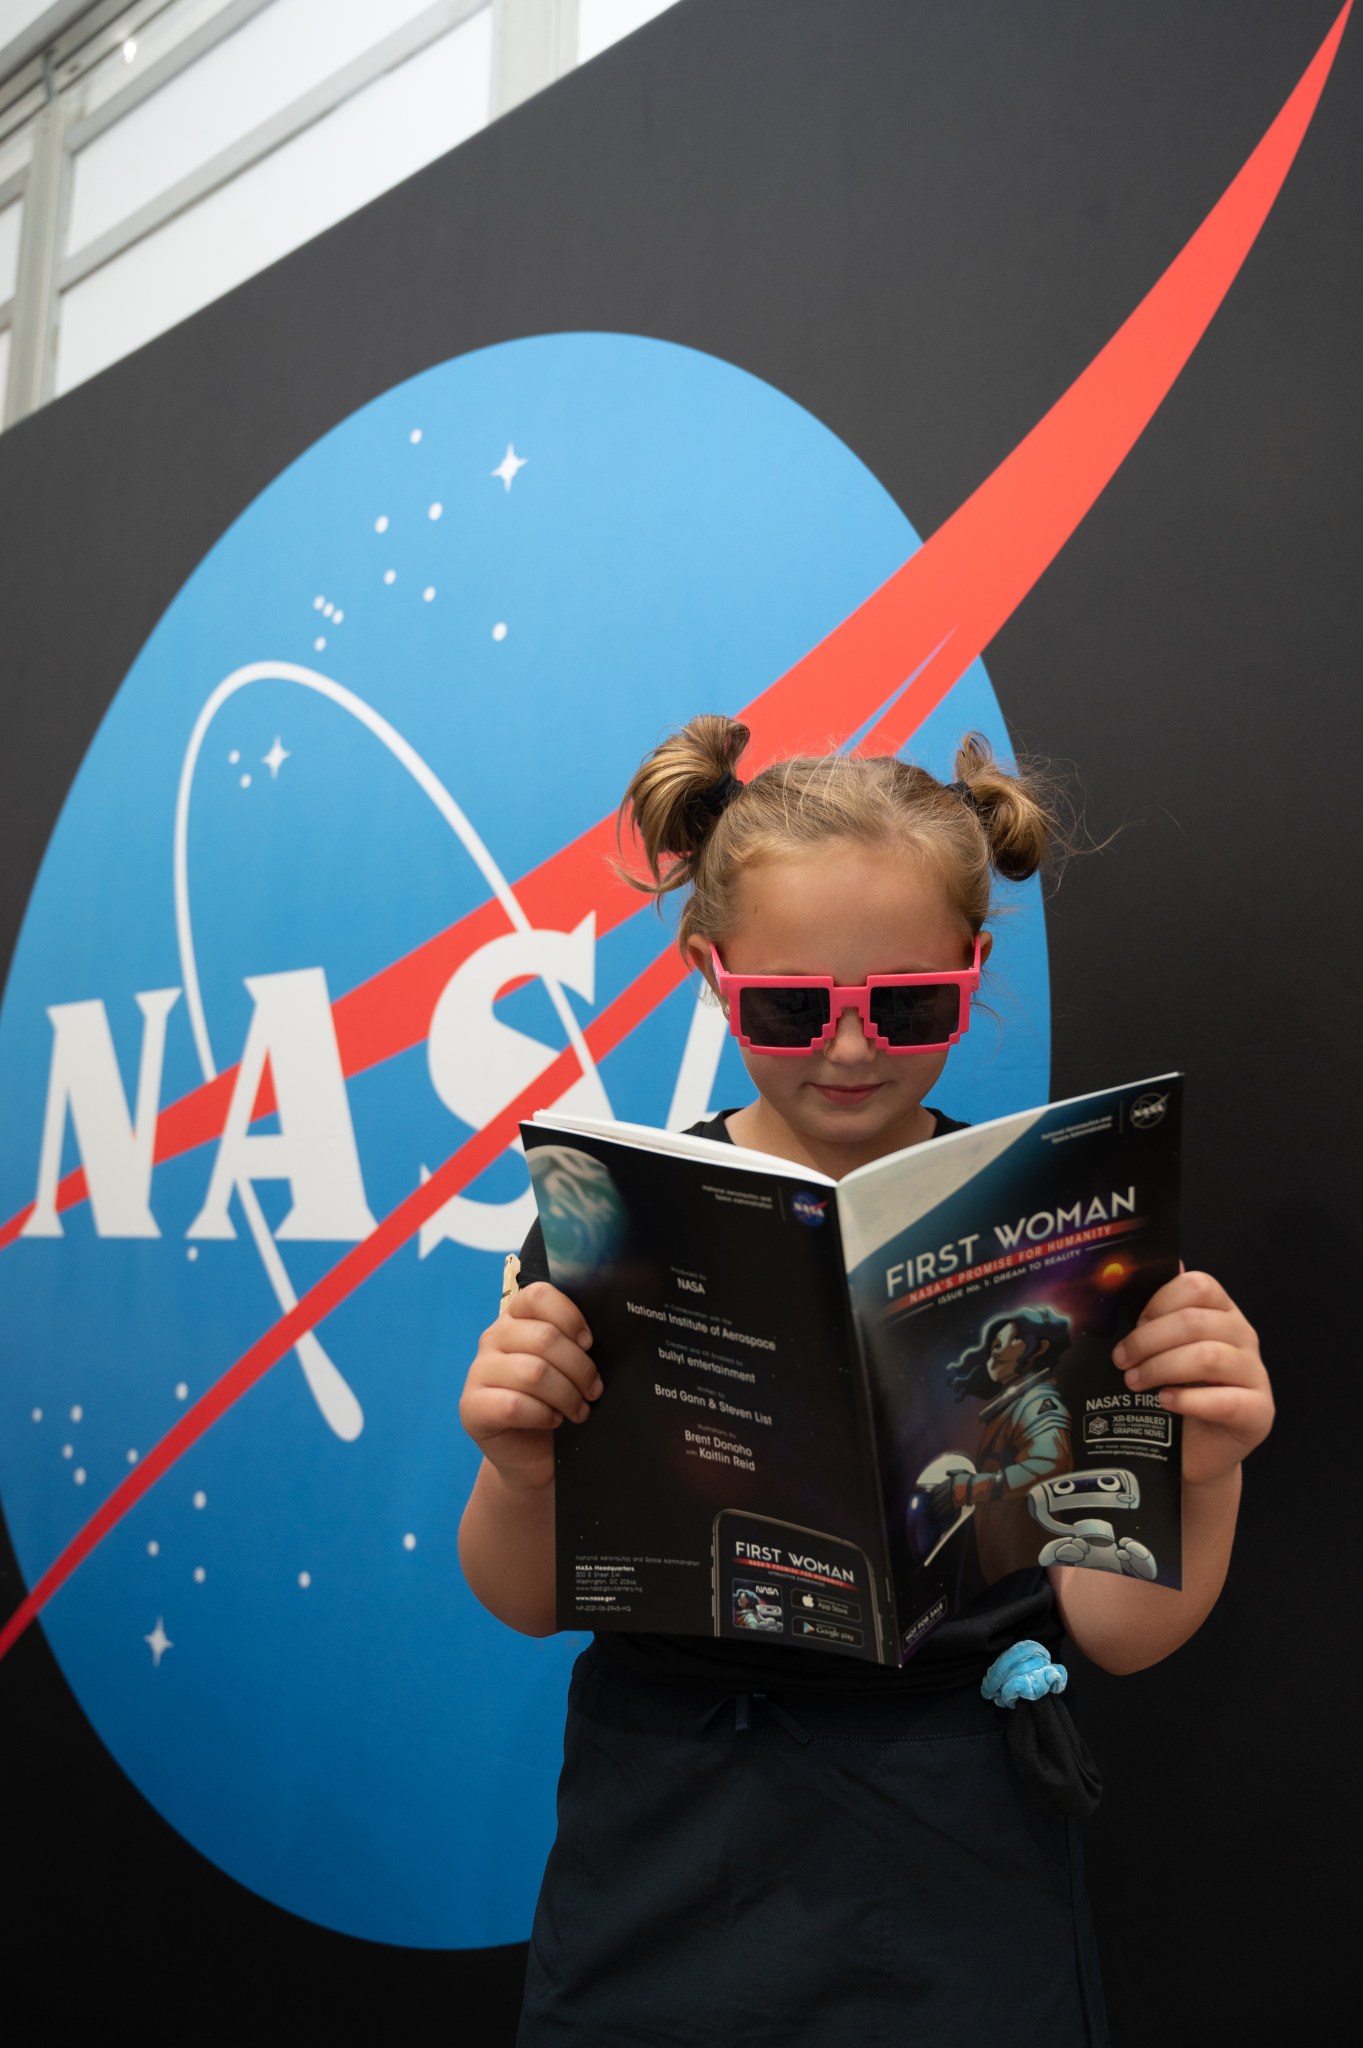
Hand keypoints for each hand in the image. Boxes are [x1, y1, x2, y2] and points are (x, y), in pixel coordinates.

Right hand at [459, 1281, 599, 1491]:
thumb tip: (611, 1329)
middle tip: (594, 1390)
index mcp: (515, 1319)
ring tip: (579, 1410)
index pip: (538, 1296)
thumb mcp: (566, 1366)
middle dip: (580, 1368)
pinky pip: (513, 1405)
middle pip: (544, 1338)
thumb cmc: (555, 1403)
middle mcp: (492, 1339)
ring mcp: (478, 1372)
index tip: (589, 1344)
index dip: (570, 1317)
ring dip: (567, 1395)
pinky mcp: (472, 1407)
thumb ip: (574, 1343)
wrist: (533, 1454)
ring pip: (533, 1373)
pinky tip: (553, 1421)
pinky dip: (543, 1415)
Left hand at [1112, 1269, 1272, 1488]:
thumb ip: (1154, 1317)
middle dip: (1149, 1340)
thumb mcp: (1160, 1350)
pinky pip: (1225, 1401)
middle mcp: (1244, 1337)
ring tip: (1135, 1382)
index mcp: (1222, 1312)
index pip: (1198, 1286)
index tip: (1133, 1324)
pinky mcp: (1259, 1412)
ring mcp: (1255, 1375)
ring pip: (1208, 1357)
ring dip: (1161, 1368)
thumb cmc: (1174, 1391)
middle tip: (1122, 1360)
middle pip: (1196, 1322)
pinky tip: (1165, 1401)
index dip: (1159, 1302)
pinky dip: (1187, 1400)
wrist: (1191, 1449)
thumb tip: (1136, 1274)